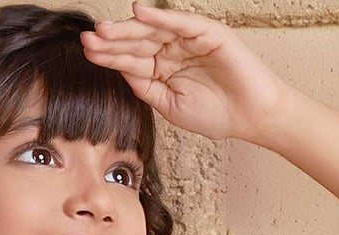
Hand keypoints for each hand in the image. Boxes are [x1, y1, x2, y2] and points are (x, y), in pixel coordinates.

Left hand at [80, 1, 292, 143]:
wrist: (250, 116)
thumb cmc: (217, 114)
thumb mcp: (170, 105)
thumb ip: (146, 87)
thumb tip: (121, 71)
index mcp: (163, 68)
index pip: (131, 59)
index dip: (110, 56)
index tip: (87, 53)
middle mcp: (173, 49)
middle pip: (137, 41)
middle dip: (112, 41)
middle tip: (88, 39)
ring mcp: (188, 38)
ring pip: (153, 30)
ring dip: (128, 28)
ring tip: (104, 30)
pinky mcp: (206, 31)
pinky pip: (178, 22)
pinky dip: (159, 17)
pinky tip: (139, 13)